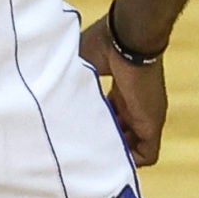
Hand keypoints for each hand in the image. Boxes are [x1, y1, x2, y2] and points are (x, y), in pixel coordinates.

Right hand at [79, 16, 167, 166]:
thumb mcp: (79, 64)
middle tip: (87, 149)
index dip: (100, 123)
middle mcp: (133, 103)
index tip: (83, 129)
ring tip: (95, 159)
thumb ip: (69, 80)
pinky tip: (112, 160)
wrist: (126, 37)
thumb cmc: (103, 43)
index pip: (114, 113)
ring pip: (135, 145)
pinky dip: (132, 160)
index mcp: (121, 88)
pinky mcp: (152, 123)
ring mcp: (145, 114)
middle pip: (124, 131)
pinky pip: (148, 154)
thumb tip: (46, 91)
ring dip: (118, 153)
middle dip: (107, 142)